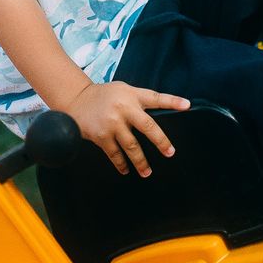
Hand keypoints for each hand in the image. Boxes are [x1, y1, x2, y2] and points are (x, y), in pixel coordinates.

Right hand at [58, 81, 190, 175]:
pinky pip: (114, 154)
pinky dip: (121, 164)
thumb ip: (140, 100)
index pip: (156, 97)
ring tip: (146, 172)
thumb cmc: (104, 96)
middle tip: (170, 153)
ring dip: (140, 161)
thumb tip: (161, 113)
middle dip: (161, 141)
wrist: (76, 100)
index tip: (186, 105)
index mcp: (132, 96)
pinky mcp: (101, 136)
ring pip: (131, 146)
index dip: (172, 101)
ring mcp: (112, 123)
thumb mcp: (124, 90)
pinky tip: (126, 169)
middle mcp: (124, 109)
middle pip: (147, 127)